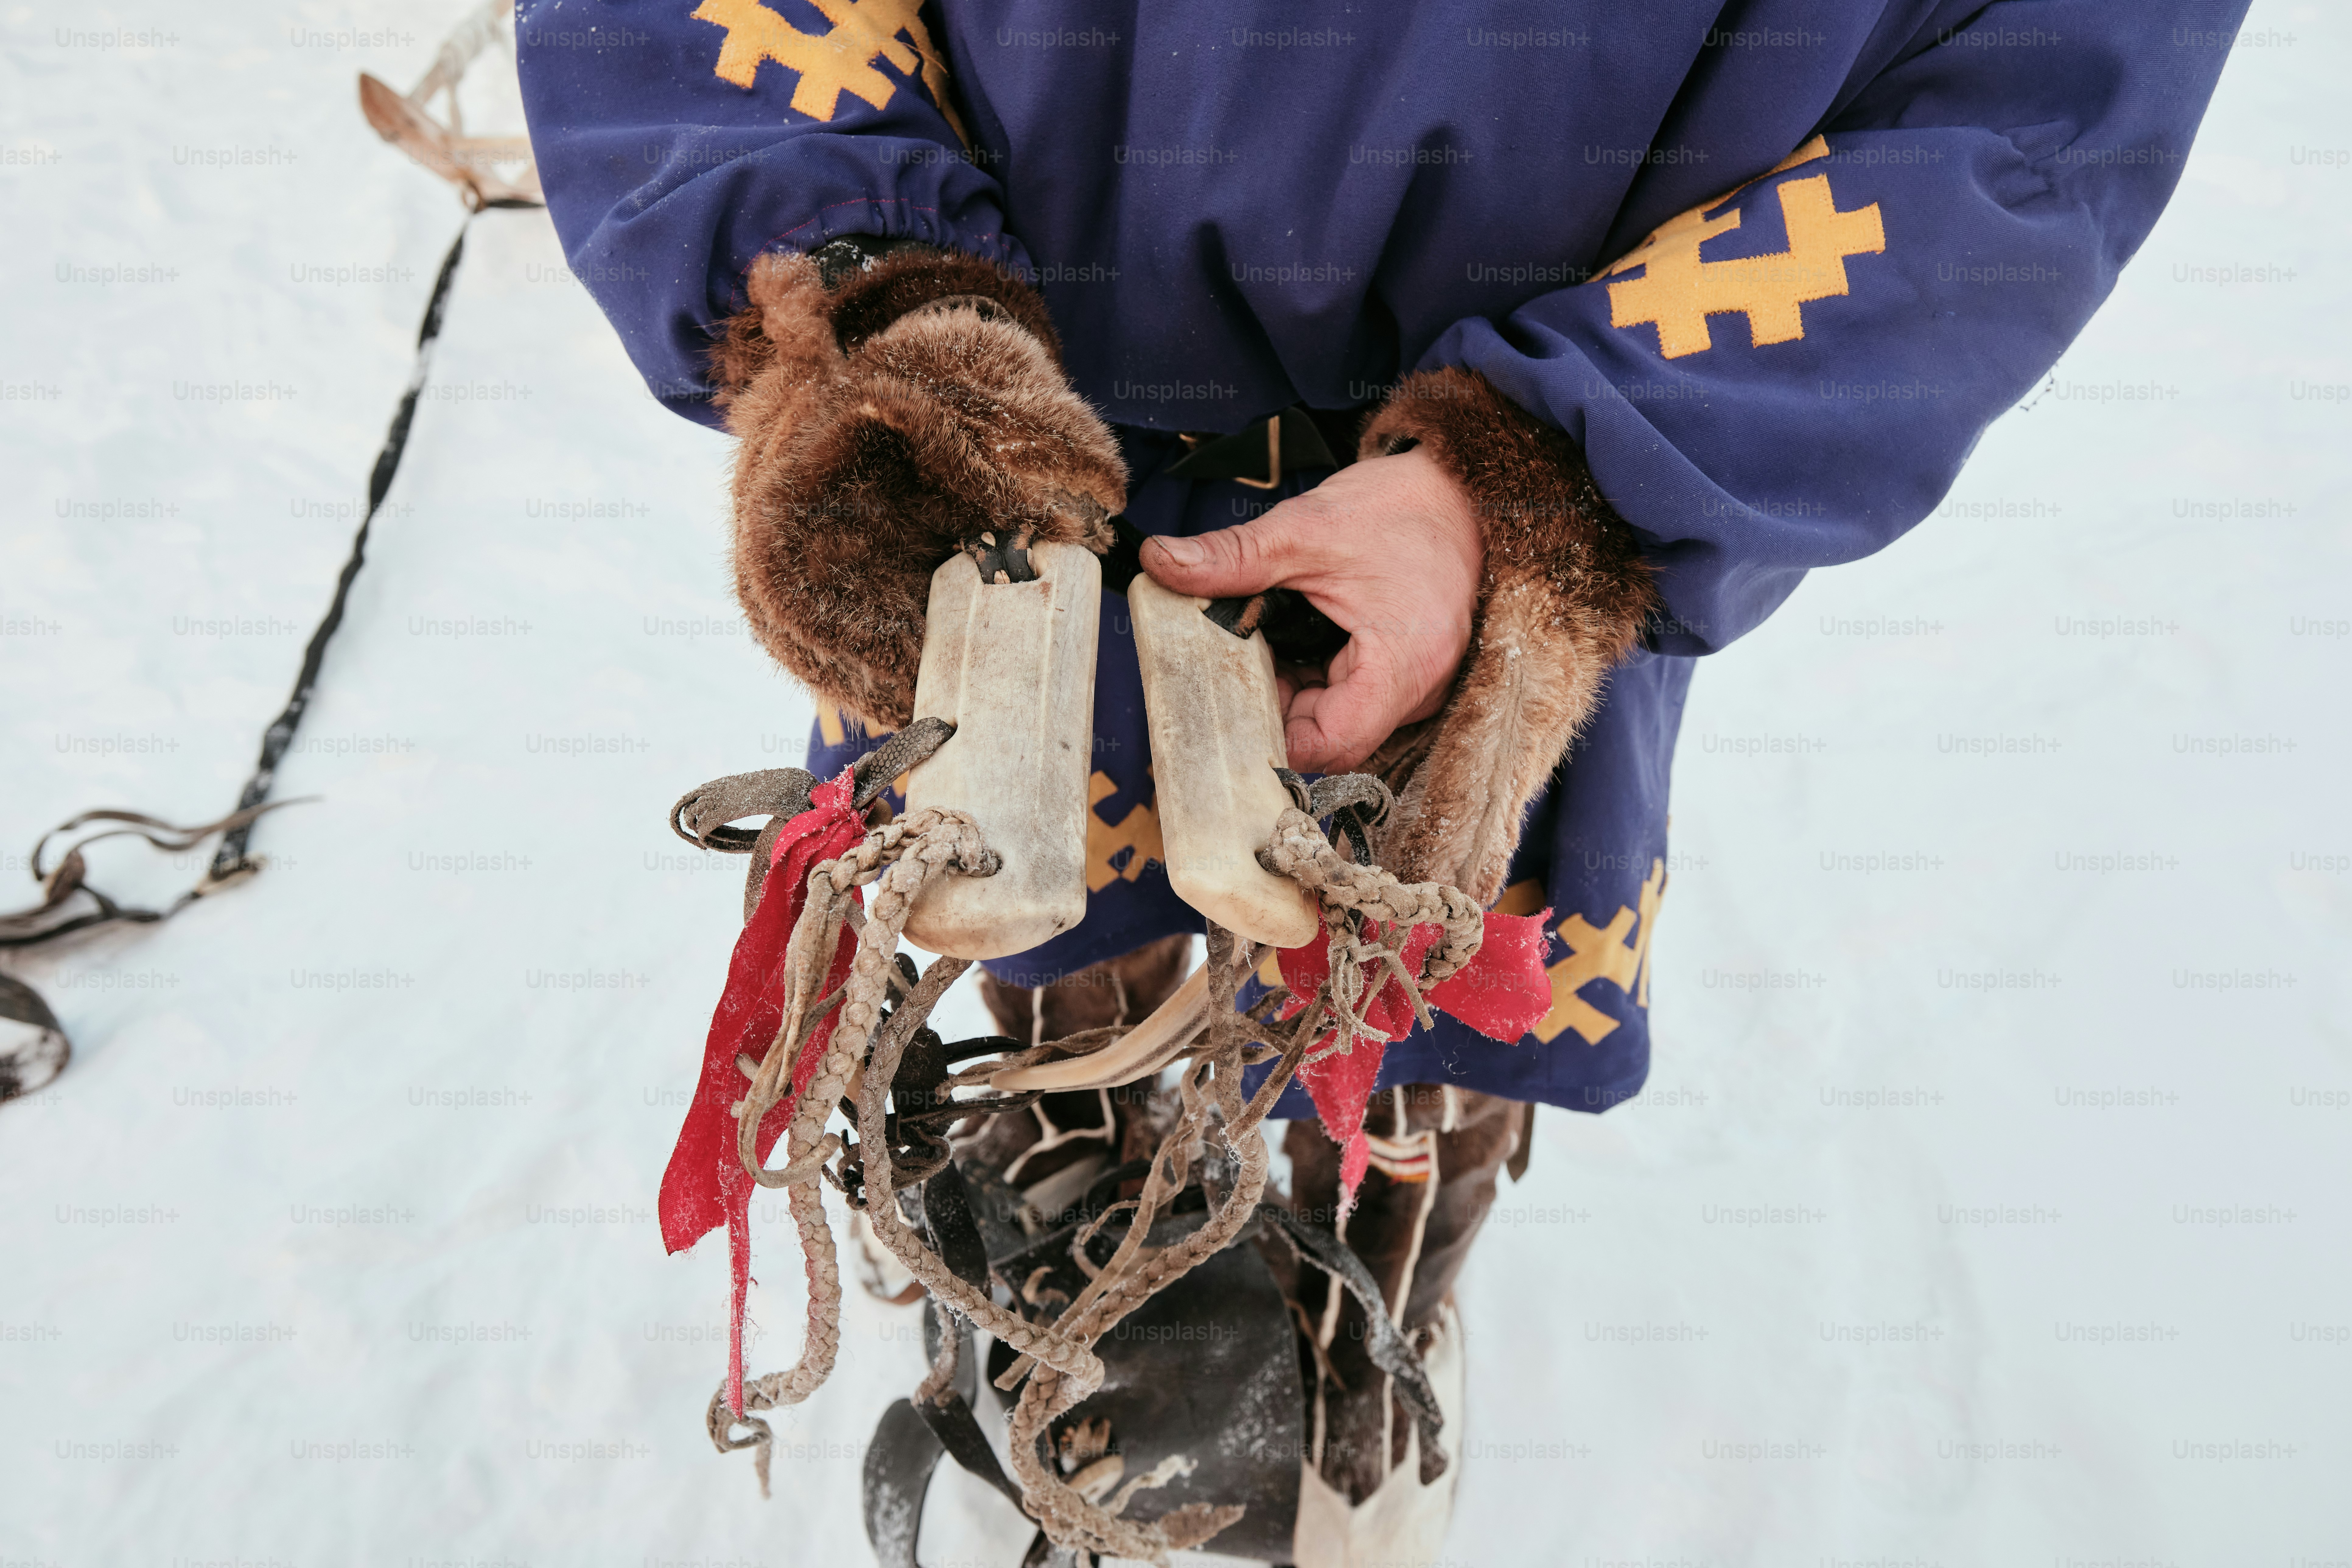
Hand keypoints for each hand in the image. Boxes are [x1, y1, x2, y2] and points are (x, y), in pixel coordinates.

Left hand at [1139, 447, 1482, 771]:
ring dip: (1295, 689)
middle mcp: (1421, 689)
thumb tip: (1160, 562)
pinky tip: (1300, 636)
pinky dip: (1318, 677)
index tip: (1232, 699)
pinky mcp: (1410, 672)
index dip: (1274, 736)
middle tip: (1240, 657)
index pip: (1331, 746)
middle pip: (1331, 737)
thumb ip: (1232, 557)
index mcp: (1404, 665)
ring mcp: (1420, 684)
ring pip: (1339, 718)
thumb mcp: (1305, 529)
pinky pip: (1354, 696)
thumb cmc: (1400, 507)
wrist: (1460, 487)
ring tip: (1270, 638)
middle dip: (1277, 706)